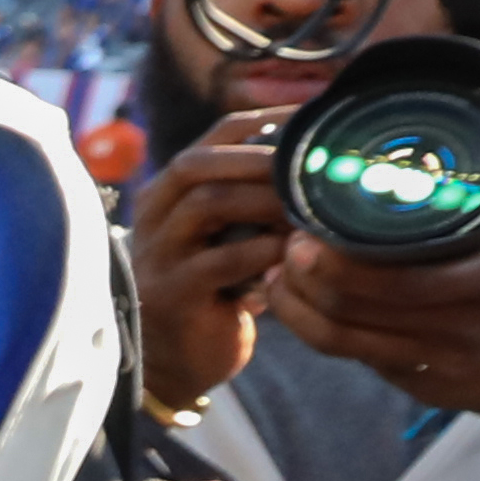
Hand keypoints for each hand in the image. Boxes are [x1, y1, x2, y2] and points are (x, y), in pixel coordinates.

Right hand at [126, 112, 295, 415]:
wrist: (180, 361)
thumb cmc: (219, 292)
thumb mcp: (232, 237)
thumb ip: (257, 200)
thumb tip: (325, 162)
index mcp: (170, 192)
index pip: (213, 137)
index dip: (265, 121)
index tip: (315, 118)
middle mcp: (154, 216)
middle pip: (197, 163)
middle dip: (259, 158)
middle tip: (314, 166)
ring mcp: (157, 254)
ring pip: (206, 204)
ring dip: (264, 202)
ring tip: (308, 209)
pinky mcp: (172, 294)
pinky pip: (218, 261)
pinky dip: (261, 253)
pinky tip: (291, 256)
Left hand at [266, 120, 479, 447]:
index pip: (398, 284)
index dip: (340, 262)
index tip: (313, 226)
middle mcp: (465, 333)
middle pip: (354, 312)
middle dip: (305, 277)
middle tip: (289, 234)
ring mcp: (440, 368)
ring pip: (343, 343)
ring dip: (299, 307)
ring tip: (282, 265)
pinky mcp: (426, 388)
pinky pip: (358, 358)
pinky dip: (322, 330)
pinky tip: (306, 298)